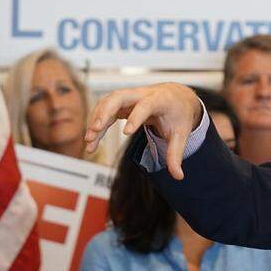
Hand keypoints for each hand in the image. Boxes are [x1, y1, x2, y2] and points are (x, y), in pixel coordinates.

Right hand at [85, 83, 202, 180]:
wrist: (176, 97)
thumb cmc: (178, 112)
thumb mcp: (181, 133)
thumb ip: (175, 154)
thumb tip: (178, 175)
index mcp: (159, 100)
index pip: (145, 105)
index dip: (135, 117)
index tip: (126, 132)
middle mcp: (142, 95)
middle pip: (119, 96)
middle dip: (105, 111)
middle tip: (96, 129)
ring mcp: (130, 97)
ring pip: (108, 101)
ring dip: (96, 118)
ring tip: (89, 139)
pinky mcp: (123, 103)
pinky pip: (106, 109)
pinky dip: (97, 122)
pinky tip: (92, 139)